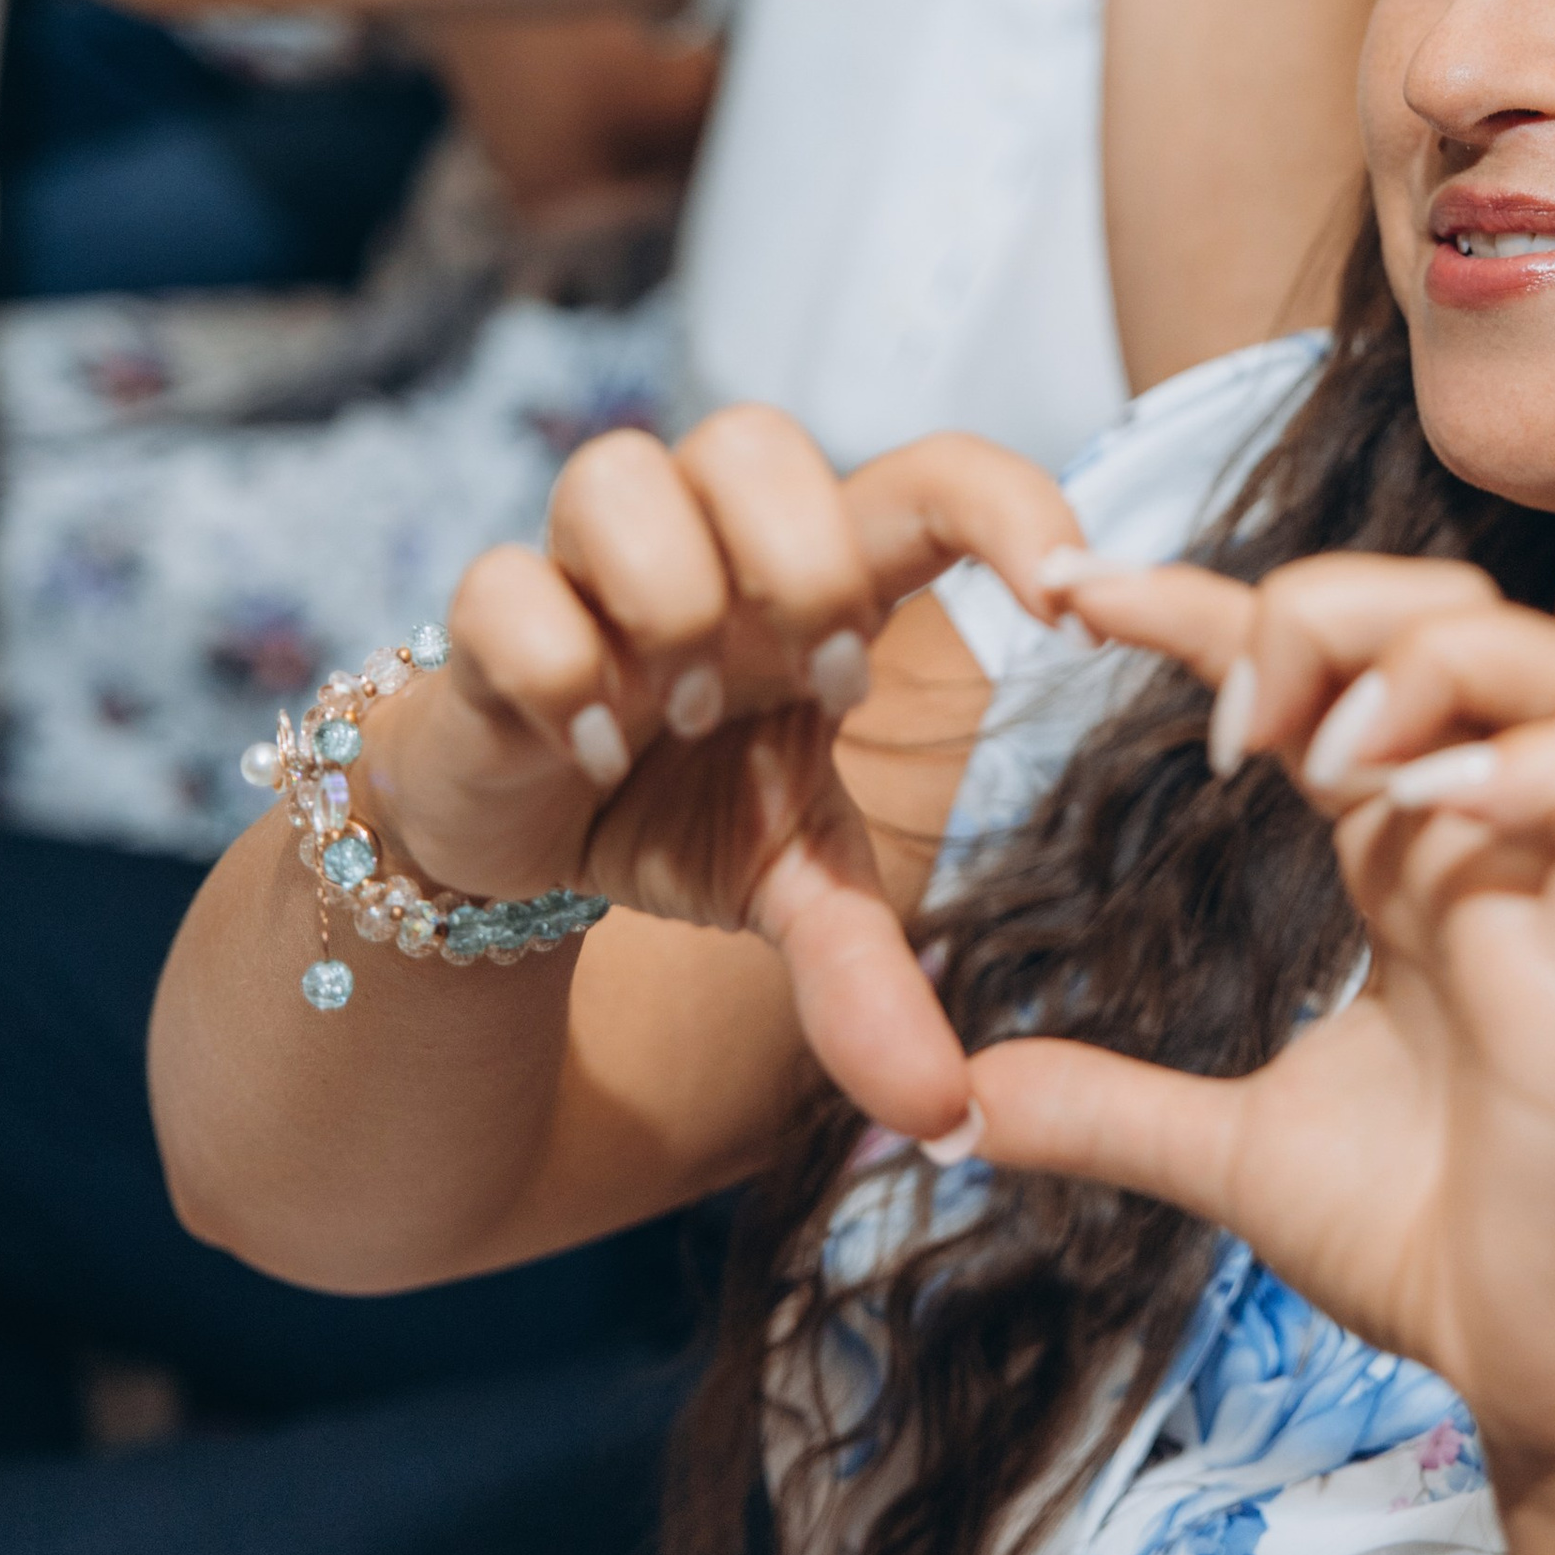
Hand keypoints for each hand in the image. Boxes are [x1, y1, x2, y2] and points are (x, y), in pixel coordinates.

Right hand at [359, 408, 1083, 1141]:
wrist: (515, 839)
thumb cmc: (680, 809)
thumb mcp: (790, 888)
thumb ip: (868, 977)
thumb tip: (945, 1120)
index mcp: (814, 574)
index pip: (928, 475)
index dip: (1006, 503)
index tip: (1071, 604)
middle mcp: (705, 537)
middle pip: (754, 434)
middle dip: (799, 557)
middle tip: (820, 681)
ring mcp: (584, 567)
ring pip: (621, 470)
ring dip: (672, 599)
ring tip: (688, 711)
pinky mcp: (483, 617)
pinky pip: (505, 585)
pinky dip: (557, 671)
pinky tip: (591, 751)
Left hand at [971, 554, 1554, 1503]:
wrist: (1532, 1374)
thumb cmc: (1424, 1241)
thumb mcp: (1230, 1154)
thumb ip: (1104, 1106)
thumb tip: (954, 1103)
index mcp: (1406, 852)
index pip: (1315, 667)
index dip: (1196, 603)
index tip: (1066, 590)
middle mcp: (1490, 842)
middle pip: (1459, 609)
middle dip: (1331, 602)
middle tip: (1225, 717)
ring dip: (1434, 668)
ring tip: (1325, 753)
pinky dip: (1534, 778)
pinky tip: (1424, 814)